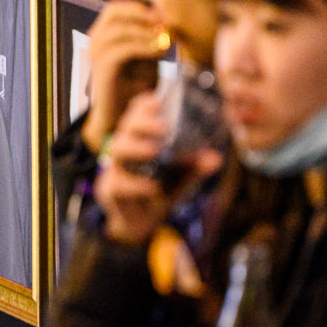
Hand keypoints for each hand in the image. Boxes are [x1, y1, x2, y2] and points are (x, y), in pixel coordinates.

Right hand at [80, 0, 170, 150]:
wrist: (122, 117)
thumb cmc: (136, 86)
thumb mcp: (147, 56)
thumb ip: (152, 38)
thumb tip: (165, 20)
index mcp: (104, 34)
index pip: (117, 7)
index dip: (141, 7)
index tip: (165, 15)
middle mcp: (96, 40)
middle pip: (113, 11)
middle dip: (141, 13)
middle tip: (165, 22)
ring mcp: (96, 54)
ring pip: (117, 28)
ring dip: (144, 31)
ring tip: (164, 39)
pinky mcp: (102, 70)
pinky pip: (120, 50)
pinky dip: (142, 47)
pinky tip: (159, 52)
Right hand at [93, 90, 223, 246]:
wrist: (138, 226)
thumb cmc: (155, 194)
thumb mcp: (179, 180)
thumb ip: (194, 169)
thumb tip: (216, 158)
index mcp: (137, 142)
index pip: (135, 116)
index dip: (143, 106)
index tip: (157, 100)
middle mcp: (123, 152)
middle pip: (125, 128)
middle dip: (142, 123)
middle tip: (163, 127)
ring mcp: (114, 170)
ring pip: (117, 150)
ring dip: (136, 147)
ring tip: (154, 150)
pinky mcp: (110, 191)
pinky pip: (118, 183)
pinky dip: (135, 184)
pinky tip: (152, 187)